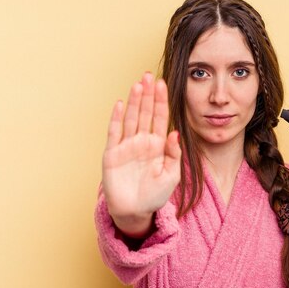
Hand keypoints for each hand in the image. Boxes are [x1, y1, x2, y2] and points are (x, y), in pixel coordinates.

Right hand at [102, 72, 181, 236]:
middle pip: (146, 113)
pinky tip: (120, 104)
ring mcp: (126, 146)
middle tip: (149, 75)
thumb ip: (174, 155)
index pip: (160, 118)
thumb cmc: (155, 195)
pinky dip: (117, 118)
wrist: (135, 212)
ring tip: (138, 84)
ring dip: (134, 102)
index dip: (161, 101)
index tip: (163, 84)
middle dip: (148, 95)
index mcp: (158, 145)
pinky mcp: (112, 154)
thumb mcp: (171, 176)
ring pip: (131, 118)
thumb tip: (176, 133)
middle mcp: (142, 142)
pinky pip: (114, 133)